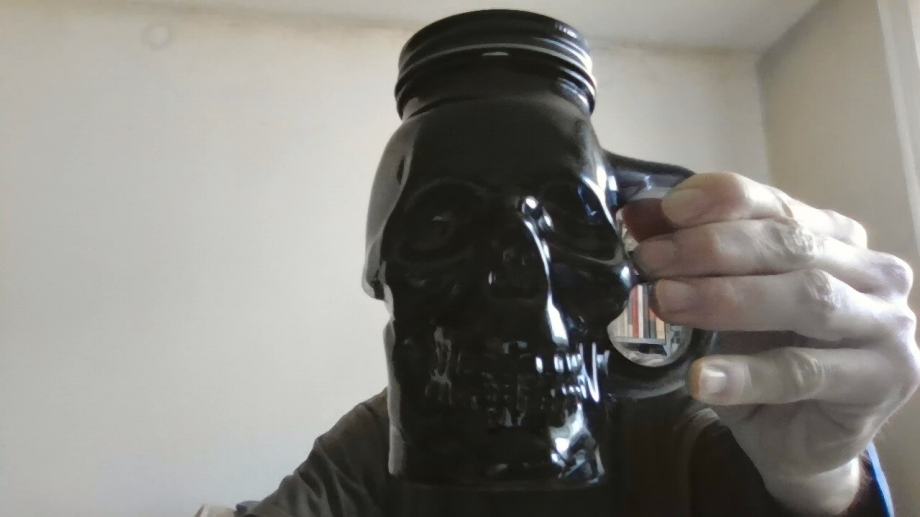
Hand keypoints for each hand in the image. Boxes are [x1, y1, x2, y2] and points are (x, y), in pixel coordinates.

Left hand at [623, 173, 919, 514]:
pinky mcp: (881, 381)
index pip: (778, 205)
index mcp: (837, 239)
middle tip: (652, 259)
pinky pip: (803, 373)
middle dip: (712, 247)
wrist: (798, 441)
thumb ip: (695, 258)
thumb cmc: (765, 359)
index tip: (668, 209)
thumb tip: (639, 217)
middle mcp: (873, 273)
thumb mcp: (726, 301)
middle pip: (791, 245)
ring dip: (728, 297)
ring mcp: (886, 326)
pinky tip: (701, 378)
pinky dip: (746, 374)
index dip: (723, 201)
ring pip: (807, 298)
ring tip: (667, 301)